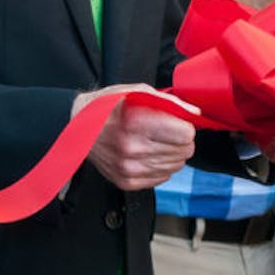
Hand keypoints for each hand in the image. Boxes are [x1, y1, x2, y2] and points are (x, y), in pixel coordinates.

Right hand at [73, 84, 197, 189]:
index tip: (179, 122)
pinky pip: (162, 178)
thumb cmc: (109, 107)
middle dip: (182, 140)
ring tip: (158, 141)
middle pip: (184, 151)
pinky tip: (150, 154)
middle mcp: (132, 149)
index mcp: (137, 123)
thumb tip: (195, 114)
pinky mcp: (126, 182)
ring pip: (176, 166)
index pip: (185, 134)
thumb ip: (170, 102)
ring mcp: (128, 168)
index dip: (186, 126)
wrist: (79, 128)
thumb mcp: (138, 92)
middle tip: (168, 131)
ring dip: (173, 153)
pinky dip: (162, 166)